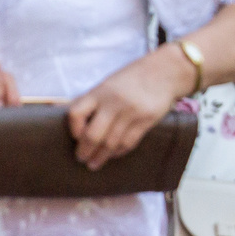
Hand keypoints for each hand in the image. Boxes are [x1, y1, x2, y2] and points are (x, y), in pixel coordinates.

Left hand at [67, 47, 185, 168]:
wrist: (164, 71)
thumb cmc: (132, 78)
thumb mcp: (108, 83)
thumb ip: (93, 100)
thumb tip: (71, 117)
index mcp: (100, 91)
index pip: (77, 113)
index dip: (73, 129)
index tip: (75, 137)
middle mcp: (114, 102)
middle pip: (93, 134)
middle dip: (85, 151)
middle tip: (81, 158)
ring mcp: (131, 112)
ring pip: (111, 142)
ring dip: (101, 156)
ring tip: (94, 163)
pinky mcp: (146, 120)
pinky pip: (128, 142)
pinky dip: (118, 151)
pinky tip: (113, 154)